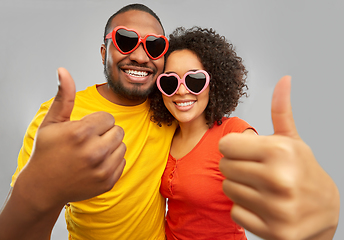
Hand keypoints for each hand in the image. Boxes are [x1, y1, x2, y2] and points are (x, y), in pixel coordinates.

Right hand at [17, 67, 125, 210]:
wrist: (44, 186)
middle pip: (118, 131)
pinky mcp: (108, 182)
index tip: (84, 130)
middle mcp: (94, 152)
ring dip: (111, 146)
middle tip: (89, 141)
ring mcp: (102, 169)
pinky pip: (123, 161)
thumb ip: (63, 96)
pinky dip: (112, 161)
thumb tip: (63, 70)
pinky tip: (96, 164)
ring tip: (92, 152)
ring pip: (122, 145)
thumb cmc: (47, 151)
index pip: (108, 118)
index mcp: (80, 133)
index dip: (96, 122)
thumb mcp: (52, 122)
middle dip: (105, 133)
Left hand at [219, 76, 339, 239]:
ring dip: (238, 187)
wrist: (325, 210)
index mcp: (280, 152)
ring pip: (227, 189)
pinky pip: (235, 212)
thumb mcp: (292, 140)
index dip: (233, 147)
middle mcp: (278, 180)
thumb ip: (281, 111)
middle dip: (235, 166)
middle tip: (254, 170)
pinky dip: (244, 208)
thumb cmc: (303, 171)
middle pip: (224, 167)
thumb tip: (284, 80)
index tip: (245, 151)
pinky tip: (261, 204)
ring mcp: (277, 208)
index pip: (226, 145)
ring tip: (258, 186)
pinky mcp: (273, 231)